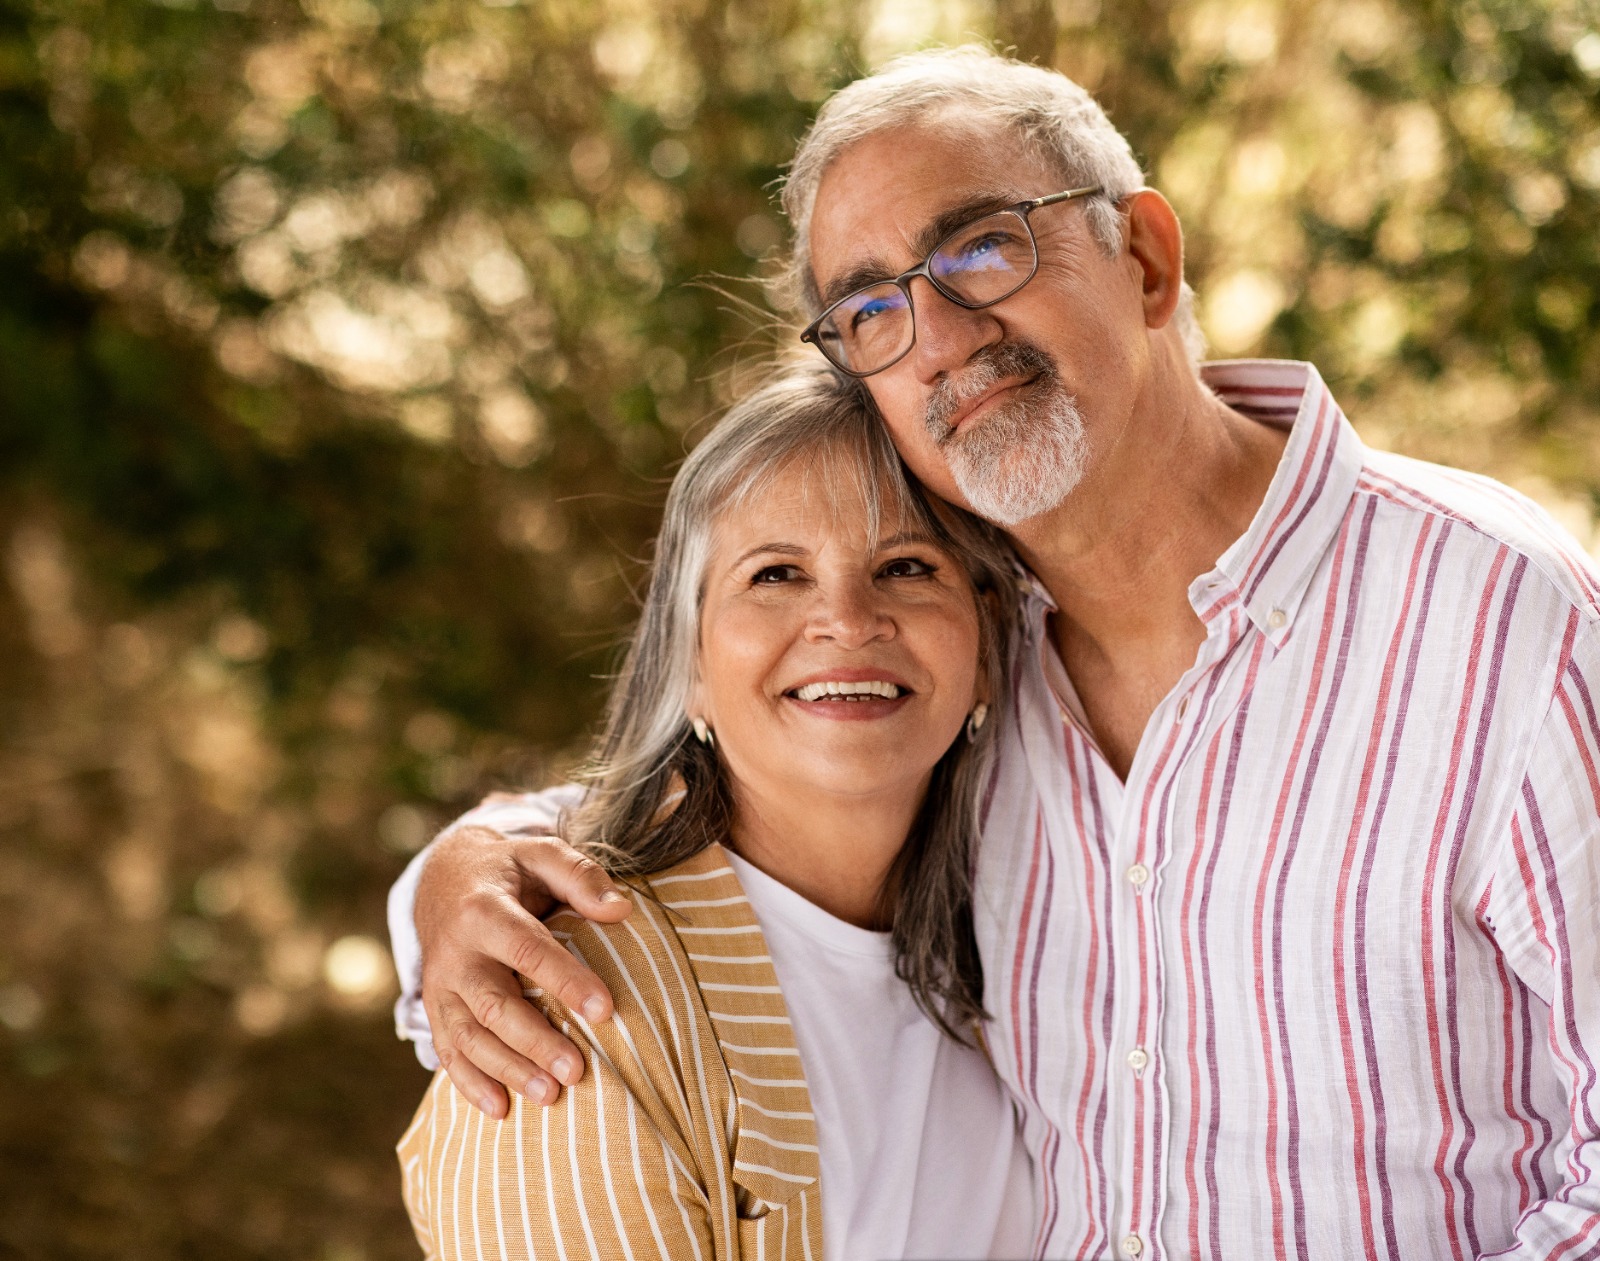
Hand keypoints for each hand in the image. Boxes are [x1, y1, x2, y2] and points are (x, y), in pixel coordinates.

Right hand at [416, 824, 631, 1117]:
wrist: (442, 879)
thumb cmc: (508, 870)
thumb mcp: (541, 854)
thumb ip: (580, 876)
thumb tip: (621, 909)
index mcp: (484, 911)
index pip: (529, 950)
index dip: (566, 980)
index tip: (605, 1009)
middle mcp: (455, 952)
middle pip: (494, 1004)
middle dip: (535, 1041)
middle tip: (576, 1071)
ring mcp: (440, 984)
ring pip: (468, 1035)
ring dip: (507, 1070)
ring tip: (550, 1097)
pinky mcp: (434, 1008)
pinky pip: (447, 1050)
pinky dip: (469, 1083)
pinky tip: (500, 1109)